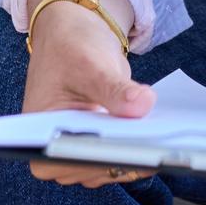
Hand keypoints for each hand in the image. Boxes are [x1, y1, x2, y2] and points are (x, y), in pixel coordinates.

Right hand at [21, 2, 157, 186]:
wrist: (76, 36)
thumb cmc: (71, 48)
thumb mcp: (91, 64)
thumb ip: (114, 89)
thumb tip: (143, 106)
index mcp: (37, 133)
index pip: (61, 160)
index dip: (92, 161)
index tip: (124, 155)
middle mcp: (57, 150)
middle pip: (91, 168)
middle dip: (123, 159)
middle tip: (157, 153)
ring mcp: (82, 150)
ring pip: (112, 166)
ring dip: (138, 157)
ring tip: (168, 147)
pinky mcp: (104, 145)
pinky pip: (124, 155)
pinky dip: (143, 148)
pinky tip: (166, 138)